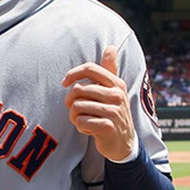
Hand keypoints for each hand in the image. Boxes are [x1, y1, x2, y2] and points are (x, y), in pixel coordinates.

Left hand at [61, 45, 137, 161]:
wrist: (124, 143)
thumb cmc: (113, 112)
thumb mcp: (115, 90)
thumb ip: (110, 69)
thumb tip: (111, 47)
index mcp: (117, 84)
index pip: (90, 68)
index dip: (73, 73)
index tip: (65, 83)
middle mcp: (117, 95)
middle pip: (78, 90)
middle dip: (71, 102)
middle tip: (77, 110)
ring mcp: (114, 112)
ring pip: (77, 107)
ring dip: (74, 116)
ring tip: (84, 120)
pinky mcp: (108, 128)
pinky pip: (80, 122)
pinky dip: (80, 127)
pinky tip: (90, 130)